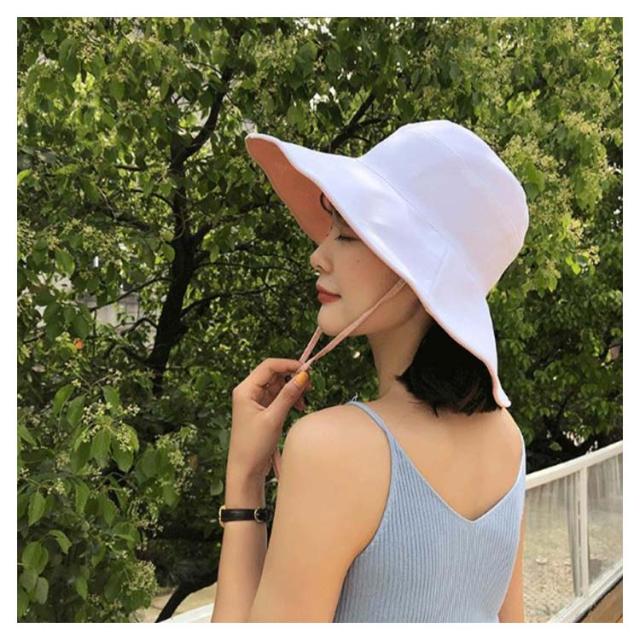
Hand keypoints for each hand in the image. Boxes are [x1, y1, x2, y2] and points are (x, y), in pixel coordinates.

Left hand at [227, 358, 312, 481]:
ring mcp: (255, 401)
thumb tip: (303, 376)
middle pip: (274, 374)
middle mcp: (248, 392)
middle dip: (292, 377)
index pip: (269, 366)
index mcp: (245, 389)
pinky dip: (289, 399)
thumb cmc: (253, 445)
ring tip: (304, 400)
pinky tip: (299, 407)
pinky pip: (278, 397)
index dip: (288, 365)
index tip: (307, 370)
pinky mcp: (262, 411)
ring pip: (278, 385)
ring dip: (292, 389)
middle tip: (309, 386)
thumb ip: (288, 395)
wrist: (245, 470)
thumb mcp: (273, 418)